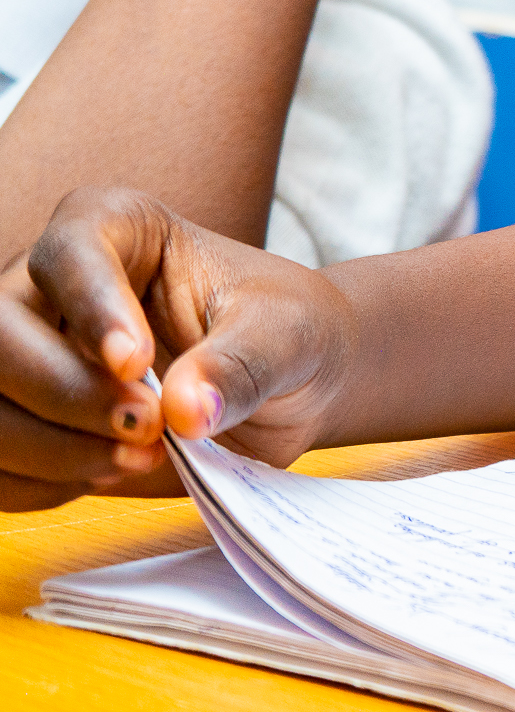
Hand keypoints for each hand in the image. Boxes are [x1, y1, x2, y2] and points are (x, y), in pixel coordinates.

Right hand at [0, 186, 358, 508]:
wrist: (290, 382)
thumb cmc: (284, 331)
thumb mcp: (287, 333)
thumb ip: (243, 364)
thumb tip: (187, 409)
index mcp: (114, 228)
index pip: (70, 252)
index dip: (92, 308)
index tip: (136, 362)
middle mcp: (48, 286)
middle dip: (62, 392)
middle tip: (146, 427)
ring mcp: (26, 353)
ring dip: (55, 450)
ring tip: (144, 456)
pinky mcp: (25, 416)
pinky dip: (45, 482)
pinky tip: (111, 473)